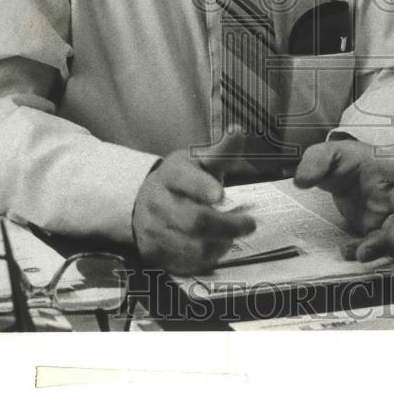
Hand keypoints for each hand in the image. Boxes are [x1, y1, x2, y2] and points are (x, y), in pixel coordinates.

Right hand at [132, 143, 255, 275]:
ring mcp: (154, 230)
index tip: (221, 195)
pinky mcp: (155, 253)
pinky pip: (187, 263)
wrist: (144, 201)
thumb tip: (238, 130)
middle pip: (194, 220)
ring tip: (233, 234)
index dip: (201, 187)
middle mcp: (158, 203)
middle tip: (249, 224)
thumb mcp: (199, 161)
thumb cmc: (182, 180)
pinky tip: (217, 245)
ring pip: (193, 246)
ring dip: (221, 243)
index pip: (183, 180)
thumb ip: (222, 150)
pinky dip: (208, 257)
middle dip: (227, 225)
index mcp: (170, 175)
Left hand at [294, 139, 393, 261]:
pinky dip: (368, 250)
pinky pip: (381, 243)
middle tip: (389, 242)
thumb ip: (314, 163)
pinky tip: (348, 251)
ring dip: (384, 246)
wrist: (340, 174)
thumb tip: (302, 180)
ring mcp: (389, 210)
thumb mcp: (324, 154)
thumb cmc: (341, 160)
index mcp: (385, 165)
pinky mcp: (379, 227)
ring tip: (359, 254)